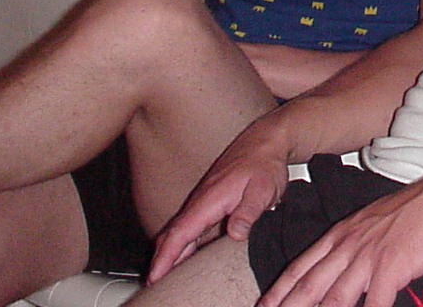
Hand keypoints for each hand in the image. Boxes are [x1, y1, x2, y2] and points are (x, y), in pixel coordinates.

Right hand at [147, 128, 290, 283]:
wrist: (267, 141)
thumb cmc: (265, 163)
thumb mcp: (262, 189)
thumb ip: (248, 212)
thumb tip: (235, 234)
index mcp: (210, 199)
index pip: (181, 232)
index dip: (166, 256)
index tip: (155, 275)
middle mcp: (203, 200)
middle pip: (174, 233)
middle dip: (161, 258)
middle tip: (155, 281)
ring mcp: (206, 199)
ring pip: (182, 229)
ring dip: (171, 250)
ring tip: (166, 274)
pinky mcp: (212, 199)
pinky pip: (192, 224)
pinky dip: (184, 240)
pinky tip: (188, 252)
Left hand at [257, 169, 422, 306]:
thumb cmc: (419, 209)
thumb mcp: (376, 221)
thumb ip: (358, 243)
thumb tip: (348, 265)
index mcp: (343, 233)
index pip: (302, 265)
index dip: (280, 289)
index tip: (264, 306)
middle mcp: (349, 245)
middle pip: (309, 286)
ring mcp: (368, 258)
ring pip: (332, 300)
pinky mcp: (390, 270)